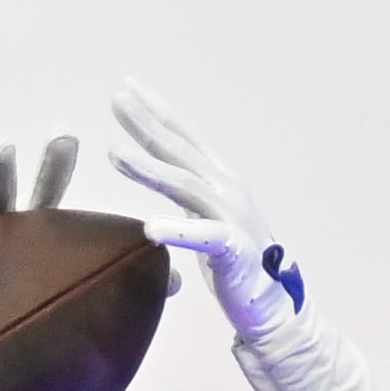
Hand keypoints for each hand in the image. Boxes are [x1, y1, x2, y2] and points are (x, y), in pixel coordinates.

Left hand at [105, 88, 302, 340]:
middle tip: (116, 99)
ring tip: (114, 154)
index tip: (126, 87)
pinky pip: (205, 238)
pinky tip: (151, 227)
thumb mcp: (207, 215)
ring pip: (185, 185)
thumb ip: (187, 192)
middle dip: (147, 123)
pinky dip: (178, 231)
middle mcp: (227, 187)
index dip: (155, 110)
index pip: (183, 135)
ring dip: (149, 169)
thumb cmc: (236, 261)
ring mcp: (232, 216)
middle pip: (180, 150)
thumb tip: (159, 171)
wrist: (275, 304)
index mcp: (219, 177)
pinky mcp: (234, 251)